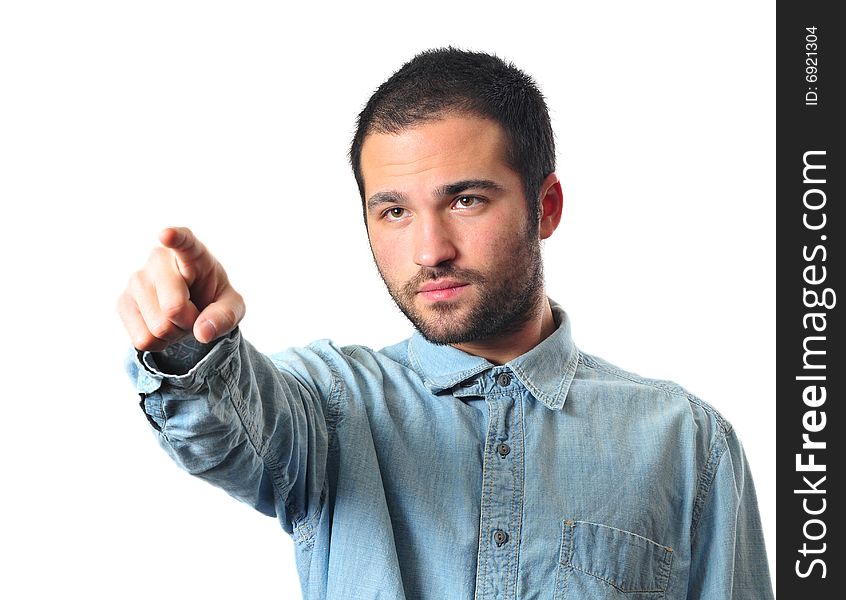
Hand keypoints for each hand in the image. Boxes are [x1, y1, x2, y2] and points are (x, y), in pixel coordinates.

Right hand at [117, 227, 244, 351]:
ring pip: (157, 327)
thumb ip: (225, 316)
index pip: (184, 242)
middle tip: (194, 312)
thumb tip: (202, 332)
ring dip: (174, 332)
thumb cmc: (213, 299)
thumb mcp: (233, 306)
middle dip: (189, 321)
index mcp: (193, 252)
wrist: (190, 309)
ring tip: (177, 317)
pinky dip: (159, 343)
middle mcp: (159, 259)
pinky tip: (161, 325)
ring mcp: (136, 279)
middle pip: (173, 308)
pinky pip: (142, 339)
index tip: (167, 235)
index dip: (175, 239)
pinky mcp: (122, 302)